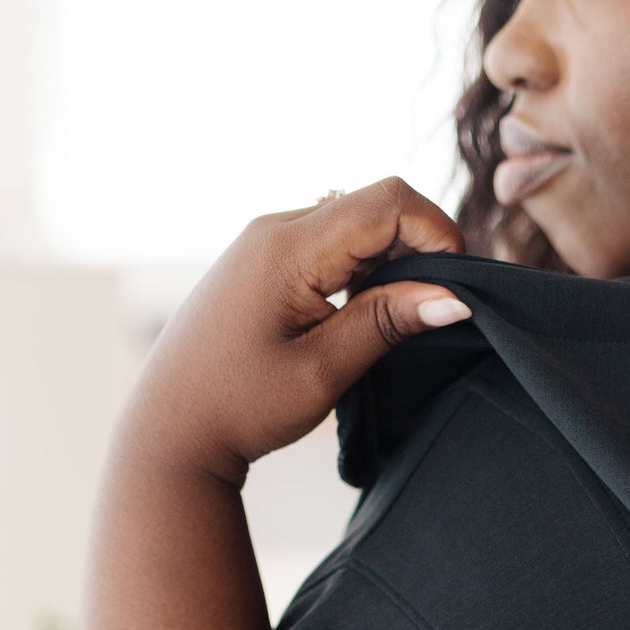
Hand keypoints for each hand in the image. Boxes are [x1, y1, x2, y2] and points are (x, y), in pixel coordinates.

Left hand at [122, 176, 473, 486]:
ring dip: (392, 258)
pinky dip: (362, 268)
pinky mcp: (264, 259)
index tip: (458, 289)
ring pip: (355, 221)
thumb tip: (455, 298)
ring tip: (398, 318)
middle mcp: (275, 227)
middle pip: (374, 203)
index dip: (438, 234)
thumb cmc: (241, 406)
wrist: (171, 428)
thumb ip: (388, 323)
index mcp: (288, 247)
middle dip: (420, 246)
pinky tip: (362, 314)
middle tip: (436, 309)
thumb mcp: (324, 370)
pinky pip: (330, 241)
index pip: (388, 202)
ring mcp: (266, 240)